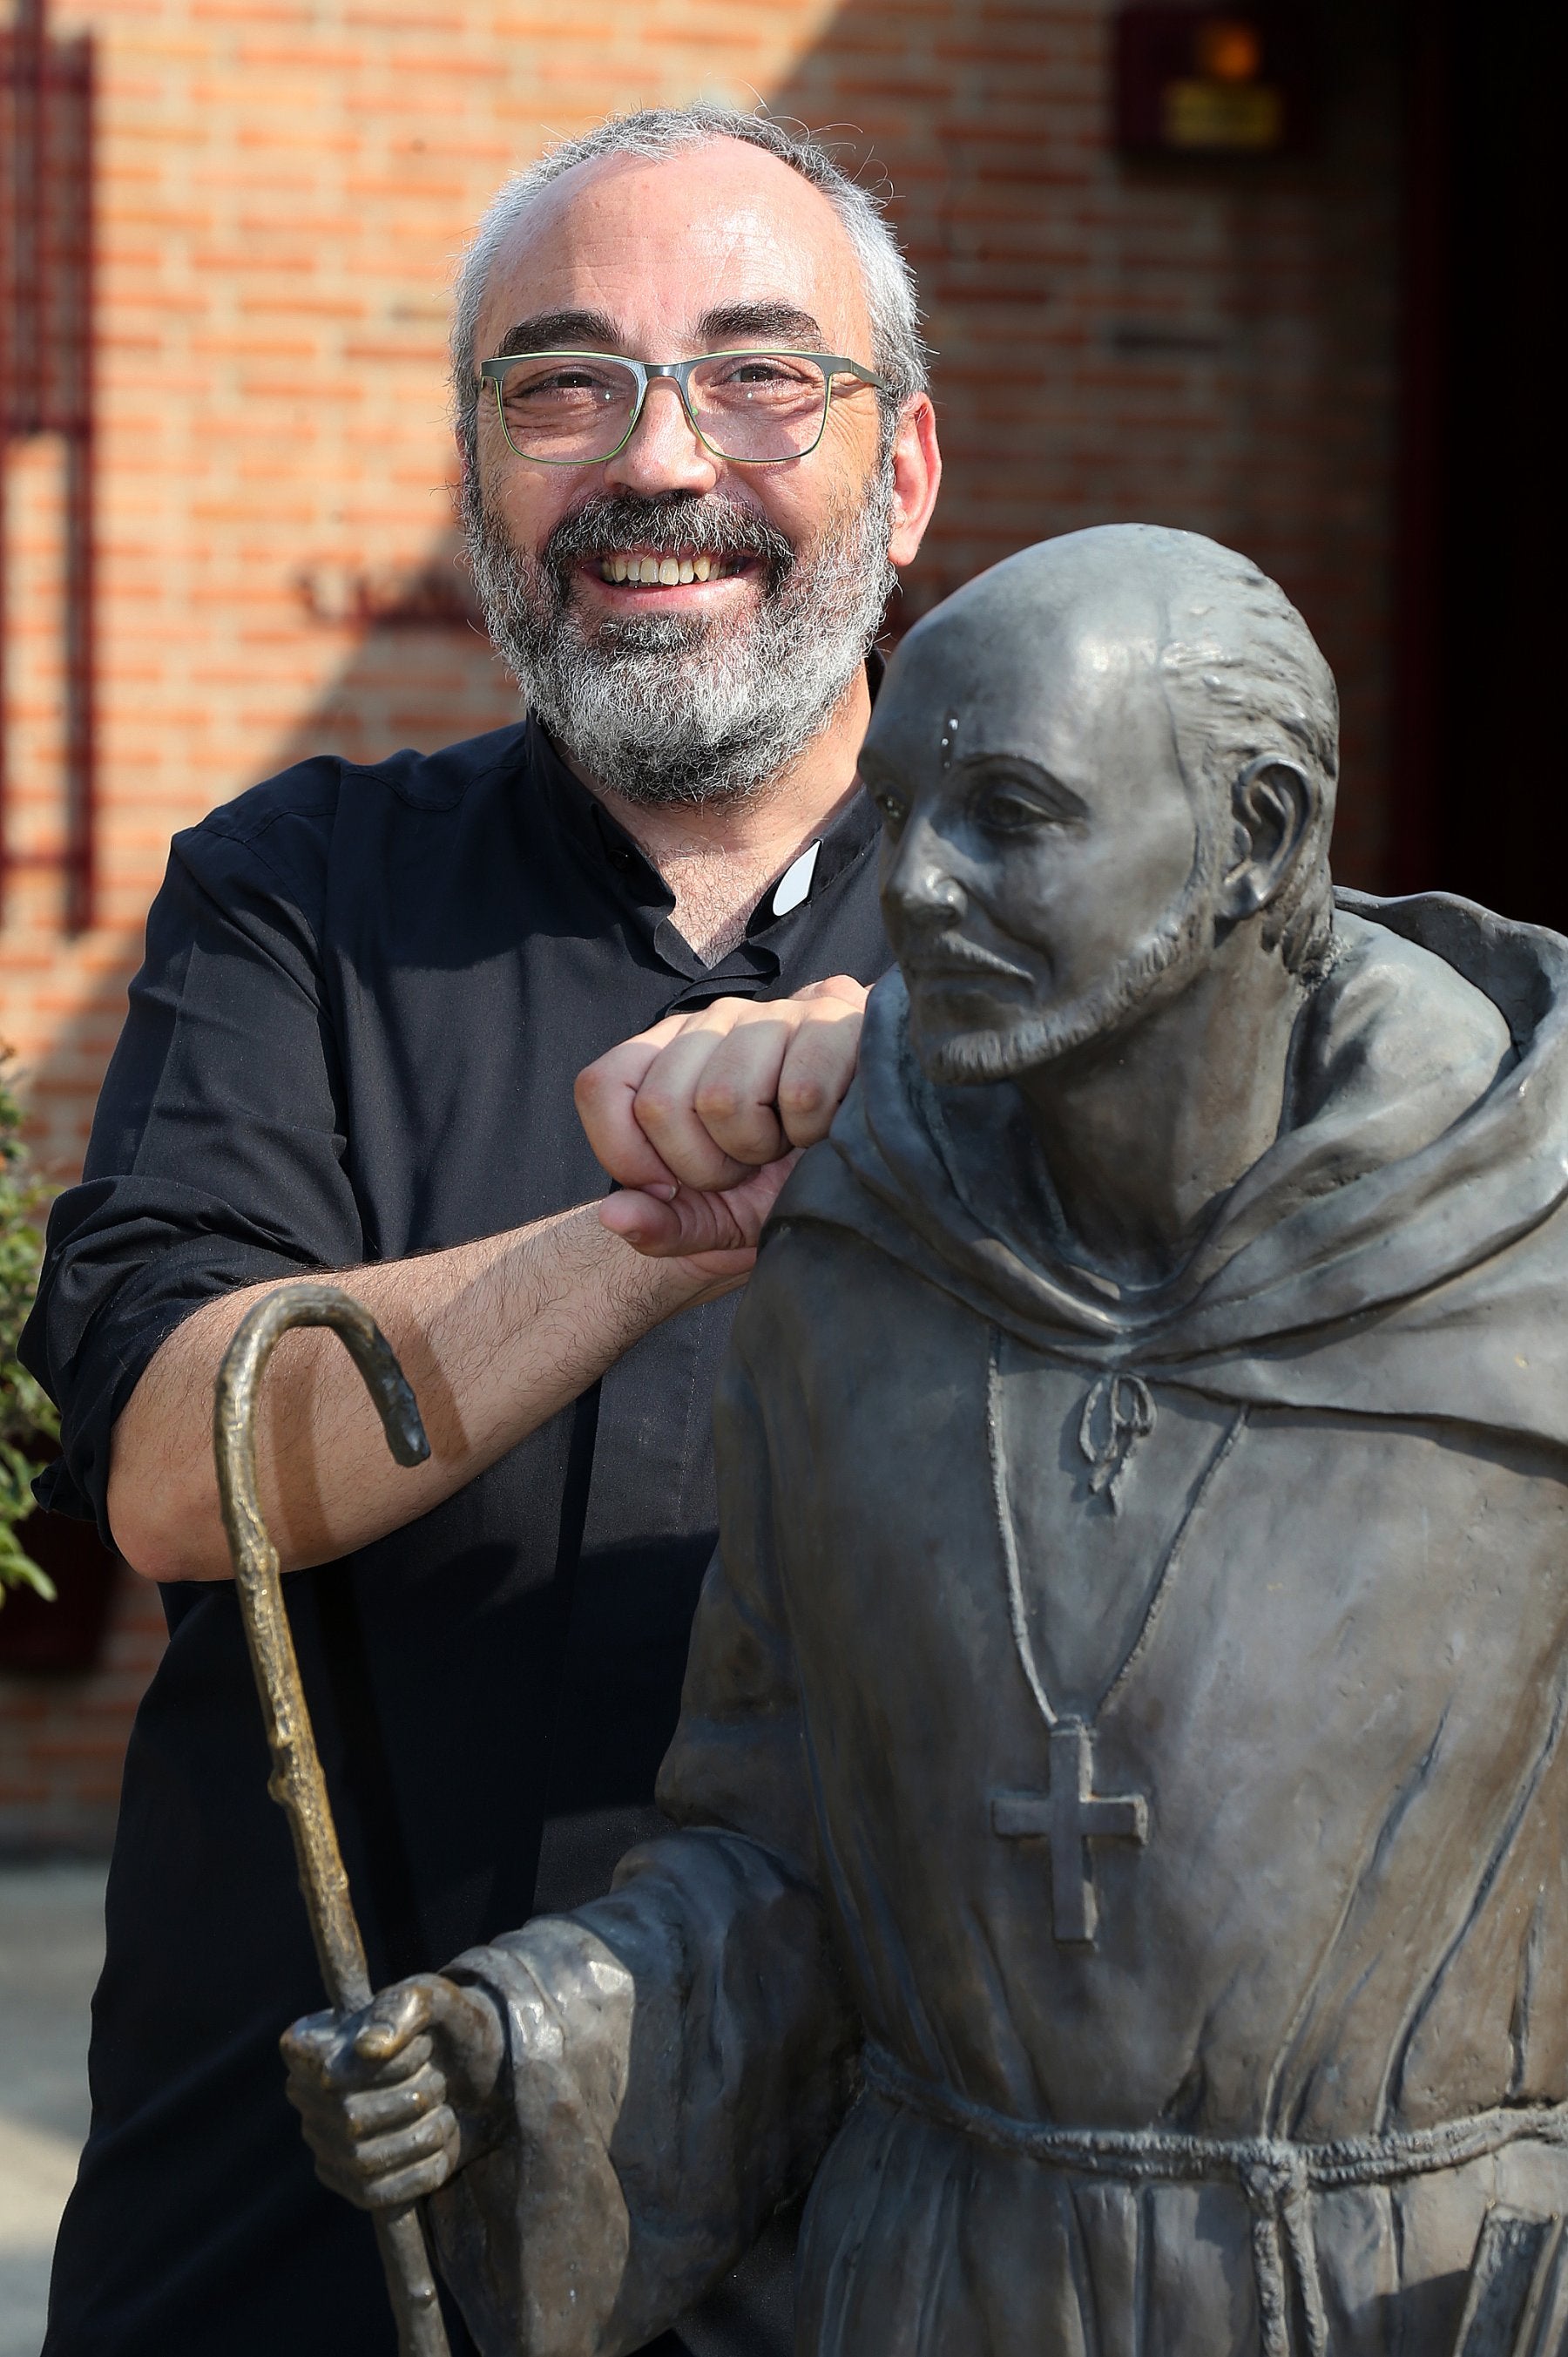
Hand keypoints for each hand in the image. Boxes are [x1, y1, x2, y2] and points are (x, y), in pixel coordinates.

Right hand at [282, 1974, 506, 2210]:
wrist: (480, 2073)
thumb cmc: (447, 2026)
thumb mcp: (434, 1999)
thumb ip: (402, 2008)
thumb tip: (367, 2048)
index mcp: (309, 2043)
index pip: (329, 2070)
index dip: (387, 2066)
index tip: (425, 2045)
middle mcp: (305, 2095)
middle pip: (351, 2117)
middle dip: (414, 2097)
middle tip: (440, 2078)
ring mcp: (324, 2143)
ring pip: (364, 2160)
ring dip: (422, 2134)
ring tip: (442, 2108)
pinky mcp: (350, 2184)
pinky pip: (379, 2194)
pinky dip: (423, 2170)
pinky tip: (440, 2142)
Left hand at [575, 976, 868, 1266]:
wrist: (872, 1163)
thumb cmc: (783, 1182)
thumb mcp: (715, 1219)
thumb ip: (659, 1226)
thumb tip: (613, 1215)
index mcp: (666, 1055)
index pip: (601, 1086)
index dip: (627, 1154)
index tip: (673, 1187)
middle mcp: (711, 1022)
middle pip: (661, 1104)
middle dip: (704, 1167)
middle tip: (745, 1166)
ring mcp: (771, 1014)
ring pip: (725, 1098)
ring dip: (760, 1148)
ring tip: (785, 1143)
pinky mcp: (834, 1016)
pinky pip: (800, 1091)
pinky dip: (814, 1130)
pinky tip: (824, 1126)